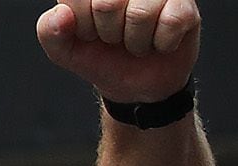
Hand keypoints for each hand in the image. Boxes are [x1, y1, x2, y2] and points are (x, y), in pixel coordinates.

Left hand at [35, 0, 198, 99]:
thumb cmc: (102, 58)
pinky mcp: (187, 4)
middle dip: (107, 33)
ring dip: (135, 42)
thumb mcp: (66, 52)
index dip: (81, 26)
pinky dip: (161, 43)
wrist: (136, 85)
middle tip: (115, 38)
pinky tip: (160, 42)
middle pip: (107, 3)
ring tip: (137, 41)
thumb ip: (50, 33)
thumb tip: (61, 13)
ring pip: (140, 13)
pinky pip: (171, 22)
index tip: (89, 33)